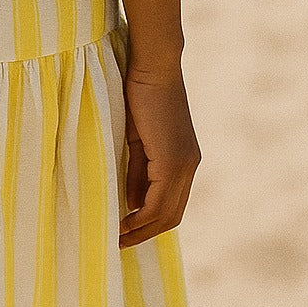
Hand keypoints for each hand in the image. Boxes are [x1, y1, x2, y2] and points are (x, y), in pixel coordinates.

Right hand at [119, 62, 200, 248]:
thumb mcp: (138, 138)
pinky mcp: (173, 160)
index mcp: (183, 160)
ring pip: (167, 212)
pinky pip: (158, 200)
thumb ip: (138, 170)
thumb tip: (132, 202)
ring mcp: (184, 164)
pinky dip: (141, 214)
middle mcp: (189, 166)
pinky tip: (124, 218)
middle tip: (120, 241)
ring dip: (142, 228)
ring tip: (118, 236)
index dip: (149, 222)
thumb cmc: (140, 93)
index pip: (171, 205)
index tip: (125, 230)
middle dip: (145, 232)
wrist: (152, 65)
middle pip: (171, 216)